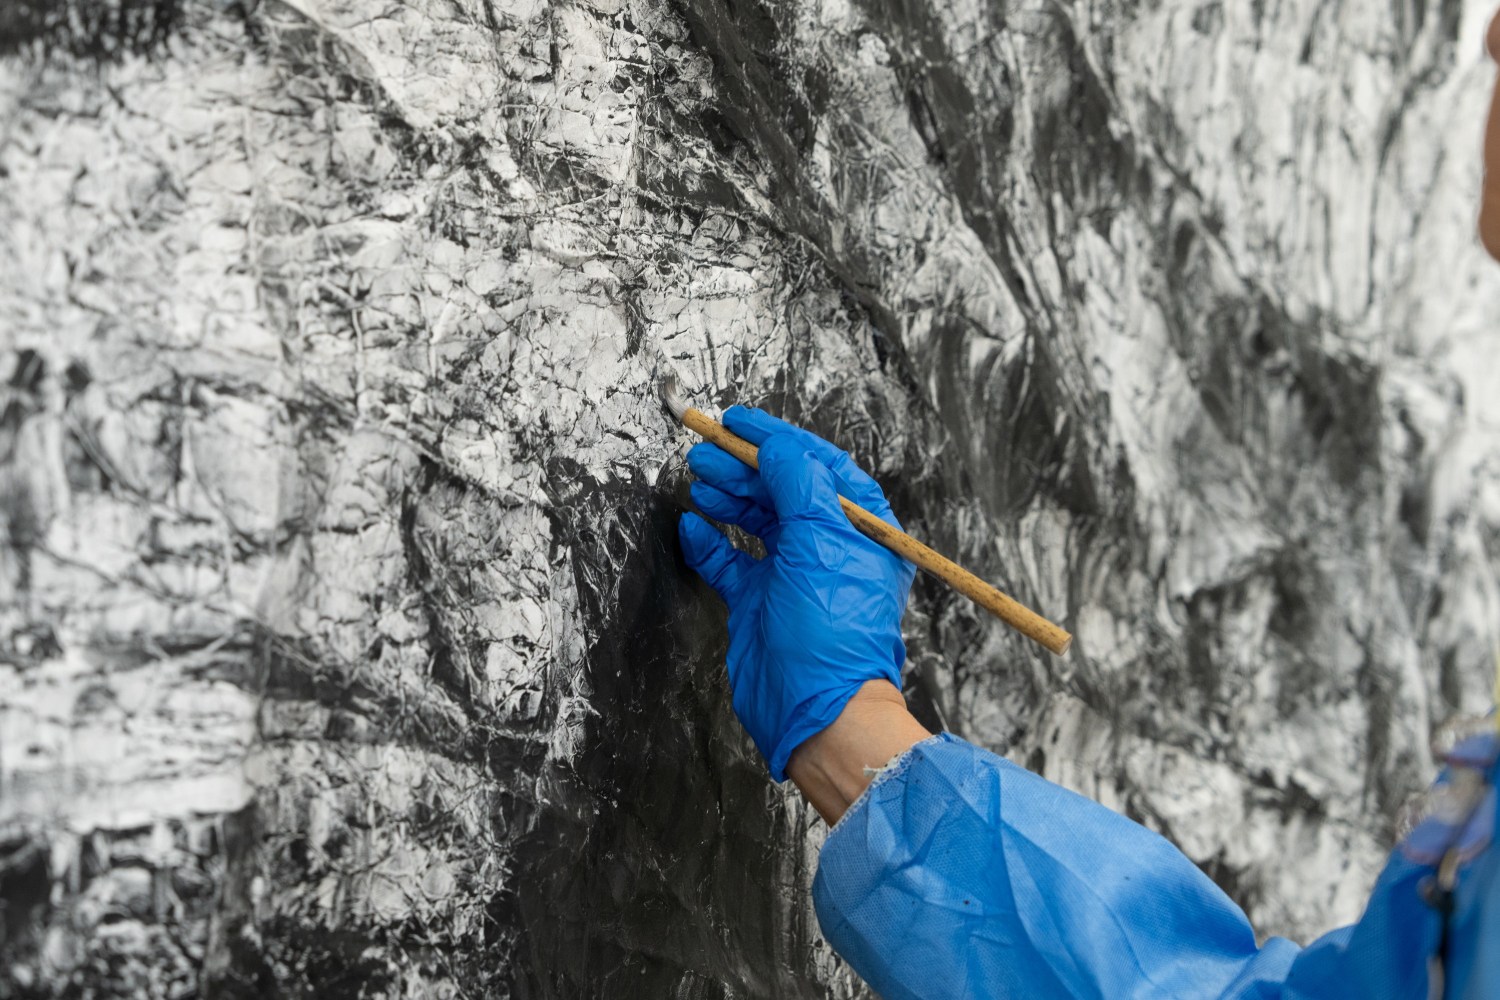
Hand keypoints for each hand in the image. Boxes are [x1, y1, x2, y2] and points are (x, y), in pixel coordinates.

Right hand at [678, 407, 916, 780]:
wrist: (816, 705)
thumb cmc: (833, 627)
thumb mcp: (821, 538)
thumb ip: (798, 482)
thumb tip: (775, 445)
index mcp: (860, 528)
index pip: (818, 466)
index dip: (778, 440)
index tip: (739, 421)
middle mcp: (828, 547)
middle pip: (781, 489)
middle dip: (743, 466)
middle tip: (705, 451)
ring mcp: (793, 575)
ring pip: (755, 520)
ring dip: (726, 496)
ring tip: (697, 479)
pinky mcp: (760, 602)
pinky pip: (730, 561)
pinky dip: (710, 542)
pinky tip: (692, 525)